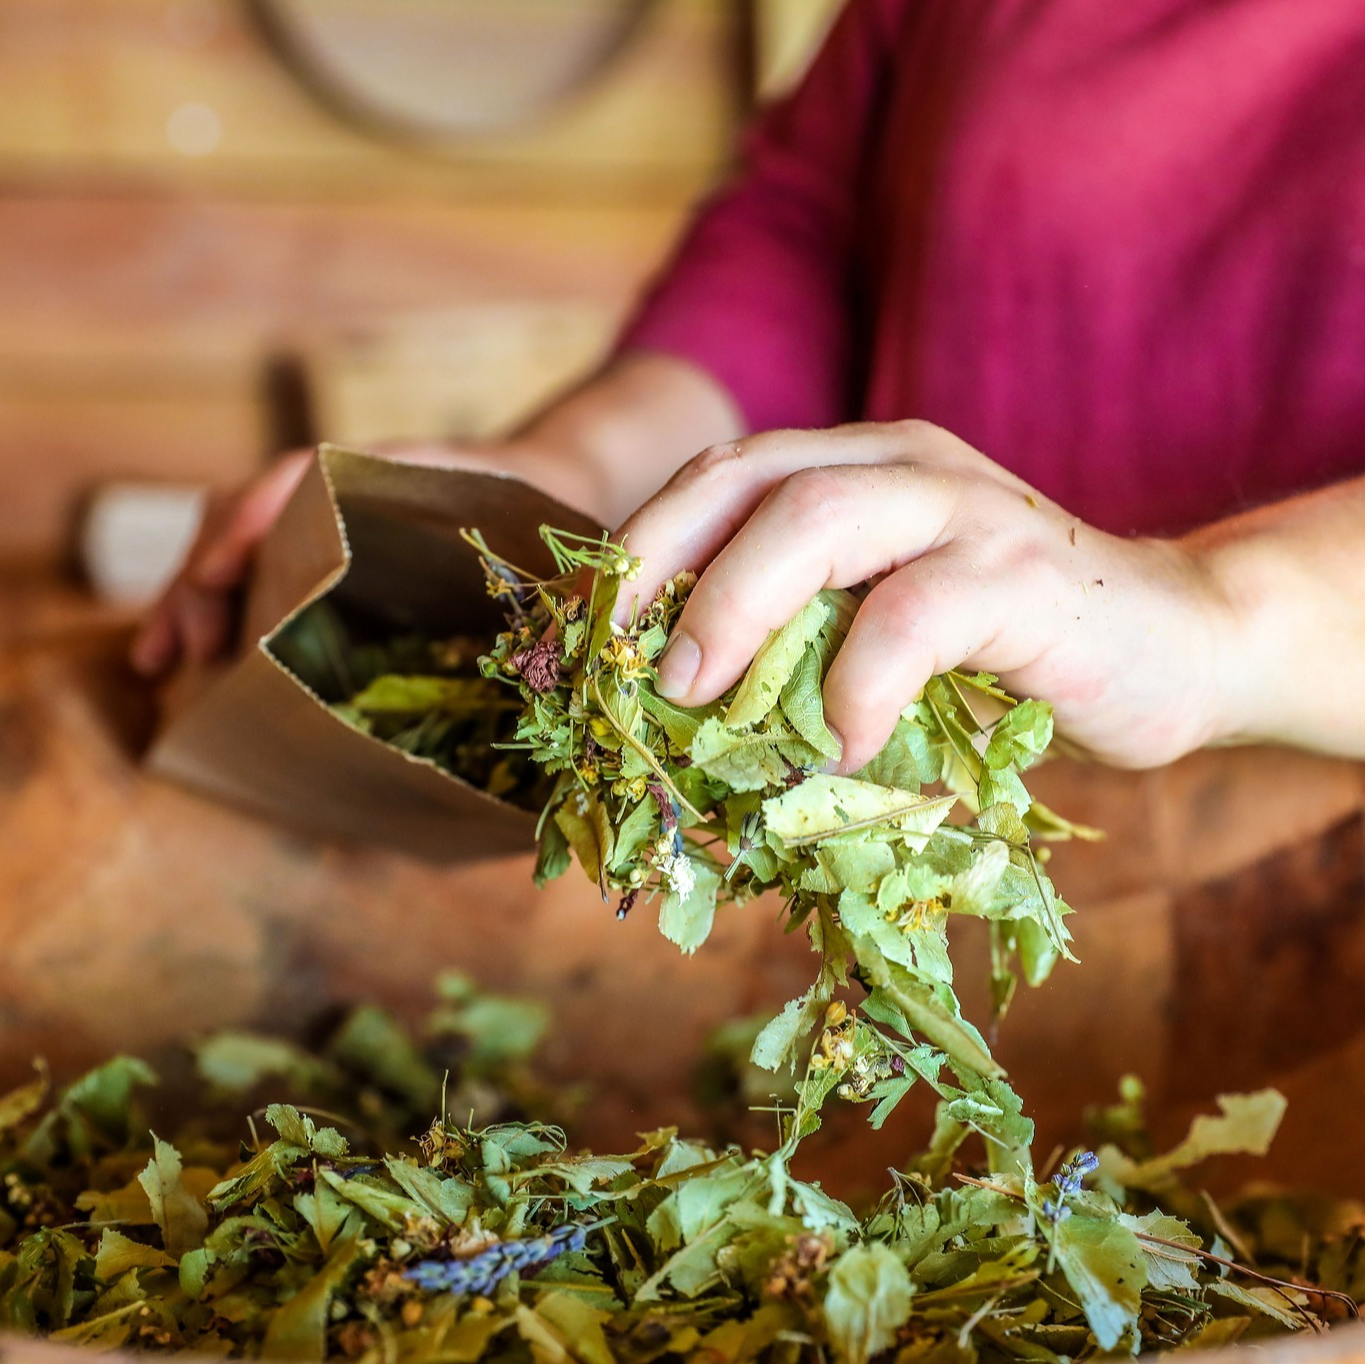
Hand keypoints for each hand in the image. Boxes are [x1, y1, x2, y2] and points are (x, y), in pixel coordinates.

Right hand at [129, 438, 585, 677]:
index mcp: (392, 473)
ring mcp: (334, 516)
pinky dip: (221, 606)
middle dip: (198, 582)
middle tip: (175, 653)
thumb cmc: (555, 514)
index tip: (218, 573)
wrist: (562, 481)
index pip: (298, 479)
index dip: (250, 522)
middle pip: (245, 516)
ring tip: (164, 664)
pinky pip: (259, 566)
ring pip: (239, 545)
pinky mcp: (333, 550)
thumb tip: (536, 652)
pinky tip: (202, 658)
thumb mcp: (547, 539)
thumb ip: (537, 578)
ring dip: (194, 599)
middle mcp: (348, 488)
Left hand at [611, 420, 1237, 773]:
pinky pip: (913, 615)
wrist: (1175, 643)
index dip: (640, 548)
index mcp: (856, 467)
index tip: (590, 633)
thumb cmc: (1006, 650)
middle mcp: (901, 465)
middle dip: (664, 572)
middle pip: (748, 482)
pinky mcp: (1020, 577)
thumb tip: (677, 711)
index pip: (719, 478)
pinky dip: (856, 684)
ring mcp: (964, 509)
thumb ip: (803, 637)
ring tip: (695, 698)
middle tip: (628, 667)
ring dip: (735, 610)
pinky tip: (836, 746)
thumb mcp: (884, 627)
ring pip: (817, 521)